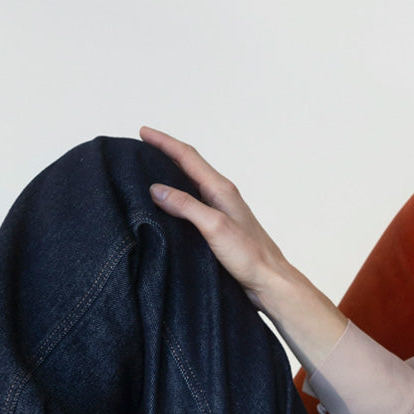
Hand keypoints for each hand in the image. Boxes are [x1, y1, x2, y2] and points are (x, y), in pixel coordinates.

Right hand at [139, 125, 346, 368]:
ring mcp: (220, 212)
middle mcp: (221, 196)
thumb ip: (187, 206)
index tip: (143, 132)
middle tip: (142, 145)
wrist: (270, 282)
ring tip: (149, 170)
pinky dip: (177, 197)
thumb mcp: (215, 227)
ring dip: (171, 174)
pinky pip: (192, 204)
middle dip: (165, 152)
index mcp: (221, 189)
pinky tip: (167, 206)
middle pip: (189, 166)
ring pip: (191, 184)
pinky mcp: (218, 228)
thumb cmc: (250, 256)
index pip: (188, 157)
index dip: (164, 142)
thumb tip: (156, 189)